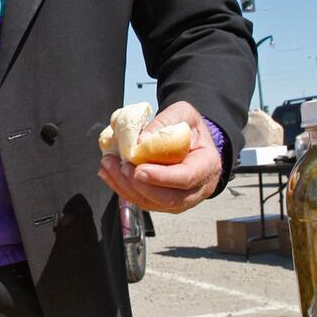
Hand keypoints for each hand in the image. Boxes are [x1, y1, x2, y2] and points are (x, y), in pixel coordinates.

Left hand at [97, 101, 221, 213]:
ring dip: (125, 187)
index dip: (162, 177)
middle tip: (121, 165)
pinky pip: (142, 201)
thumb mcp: (183, 113)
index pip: (187, 178)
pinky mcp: (163, 202)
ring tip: (108, 165)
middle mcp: (197, 188)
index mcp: (207, 165)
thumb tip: (140, 141)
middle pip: (168, 198)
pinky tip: (108, 172)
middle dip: (140, 185)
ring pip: (151, 203)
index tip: (139, 170)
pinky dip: (122, 188)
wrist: (190, 140)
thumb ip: (165, 122)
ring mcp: (180, 200)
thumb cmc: (189, 127)